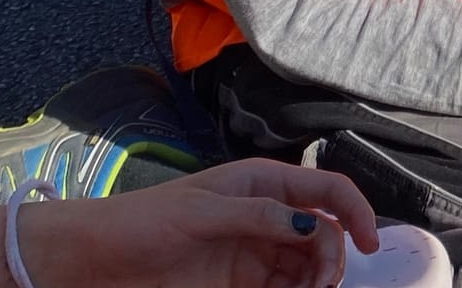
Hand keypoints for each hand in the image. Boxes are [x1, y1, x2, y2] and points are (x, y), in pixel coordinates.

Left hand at [27, 158, 377, 287]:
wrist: (92, 258)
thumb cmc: (142, 221)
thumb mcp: (202, 212)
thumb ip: (260, 216)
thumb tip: (313, 225)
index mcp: (263, 183)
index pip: (327, 192)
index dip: (356, 212)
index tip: (369, 246)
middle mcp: (268, 214)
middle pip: (324, 234)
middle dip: (332, 260)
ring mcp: (255, 250)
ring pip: (309, 266)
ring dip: (317, 282)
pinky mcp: (240, 282)